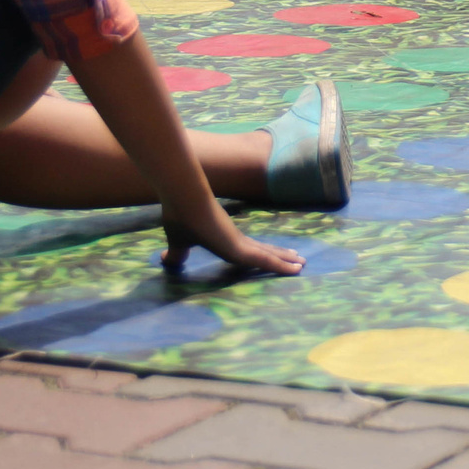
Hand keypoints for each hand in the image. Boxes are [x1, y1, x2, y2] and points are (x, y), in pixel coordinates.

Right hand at [161, 209, 304, 278]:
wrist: (183, 198)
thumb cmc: (180, 217)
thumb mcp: (178, 242)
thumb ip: (177, 253)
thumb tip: (166, 259)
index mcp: (224, 240)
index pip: (248, 249)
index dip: (262, 254)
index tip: (275, 256)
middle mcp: (236, 240)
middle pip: (263, 251)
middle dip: (279, 256)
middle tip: (298, 260)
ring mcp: (238, 242)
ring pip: (267, 255)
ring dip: (284, 260)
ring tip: (302, 265)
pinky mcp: (238, 248)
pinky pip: (264, 260)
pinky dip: (280, 266)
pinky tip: (294, 270)